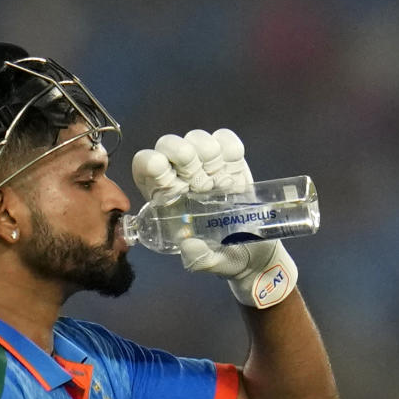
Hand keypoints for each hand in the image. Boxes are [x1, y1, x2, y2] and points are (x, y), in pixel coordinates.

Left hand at [132, 129, 297, 307]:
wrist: (254, 253)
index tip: (175, 184)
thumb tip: (189, 244)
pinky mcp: (230, 159)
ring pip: (196, 138)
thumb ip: (198, 257)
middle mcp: (179, 174)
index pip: (145, 165)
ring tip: (221, 184)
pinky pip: (225, 138)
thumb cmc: (221, 256)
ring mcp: (204, 164)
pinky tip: (234, 172)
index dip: (154, 166)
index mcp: (162, 195)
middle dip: (185, 159)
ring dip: (209, 156)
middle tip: (203, 186)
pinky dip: (230, 150)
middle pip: (168, 144)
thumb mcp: (208, 261)